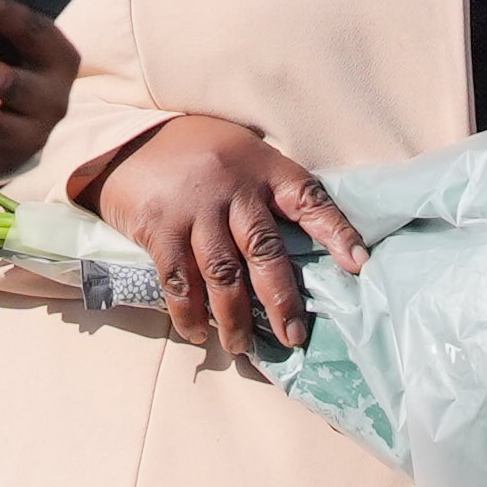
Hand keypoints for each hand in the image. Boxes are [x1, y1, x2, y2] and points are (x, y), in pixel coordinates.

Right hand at [89, 112, 367, 356]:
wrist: (127, 139)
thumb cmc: (196, 151)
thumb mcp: (242, 156)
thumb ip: (268, 194)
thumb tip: (301, 250)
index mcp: (263, 168)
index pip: (309, 199)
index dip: (336, 231)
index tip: (359, 264)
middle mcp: (232, 188)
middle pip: (265, 250)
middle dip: (282, 300)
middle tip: (294, 336)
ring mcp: (195, 210)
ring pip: (223, 275)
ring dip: (234, 319)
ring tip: (242, 346)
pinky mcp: (160, 228)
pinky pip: (179, 281)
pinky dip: (189, 313)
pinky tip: (198, 332)